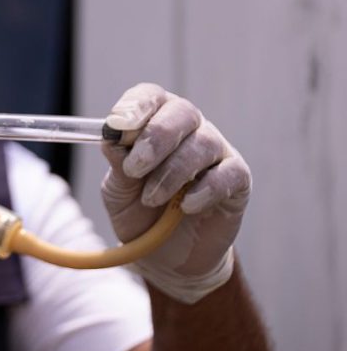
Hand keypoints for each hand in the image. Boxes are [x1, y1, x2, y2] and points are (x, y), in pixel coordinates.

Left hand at [100, 83, 250, 303]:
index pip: (150, 97)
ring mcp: (216, 152)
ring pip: (202, 144)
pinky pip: (227, 175)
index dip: (135, 106)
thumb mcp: (118, 190)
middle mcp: (189, 128)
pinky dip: (204, 190)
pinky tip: (186, 206)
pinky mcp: (237, 180)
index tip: (117, 126)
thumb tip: (112, 139)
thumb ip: (117, 165)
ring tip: (151, 198)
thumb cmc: (139, 211)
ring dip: (172, 172)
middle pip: (181, 113)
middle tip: (134, 168)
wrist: (164, 254)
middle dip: (155, 138)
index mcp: (155, 120)